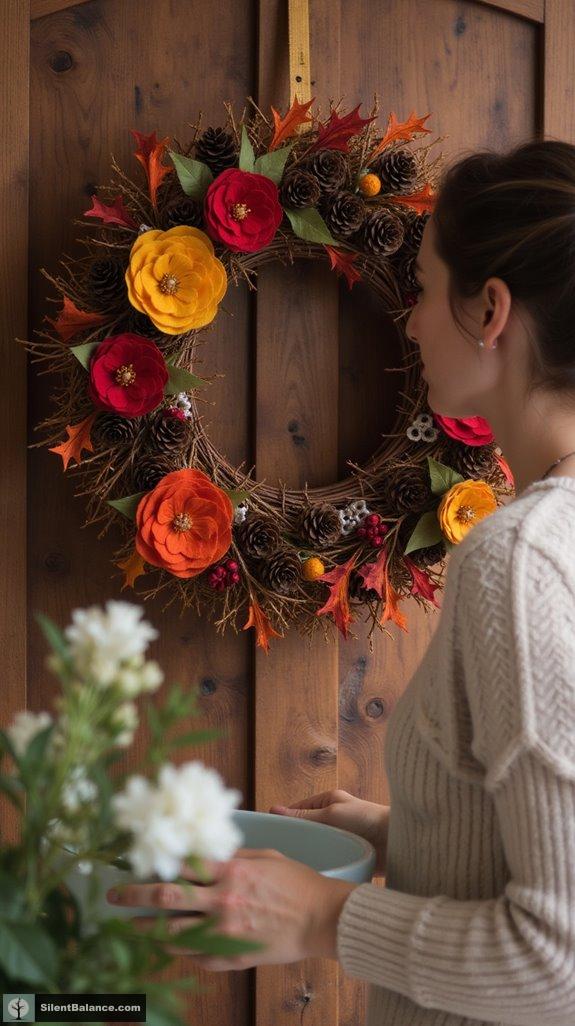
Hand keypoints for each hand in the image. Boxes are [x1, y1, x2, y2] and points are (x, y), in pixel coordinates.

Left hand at [105, 847, 357, 970]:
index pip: (180, 864)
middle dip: (134, 895)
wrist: (320, 918)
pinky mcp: (231, 956)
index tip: (134, 861)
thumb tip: (204, 853)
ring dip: (148, 929)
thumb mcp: (264, 856)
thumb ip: (231, 856)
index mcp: (229, 871)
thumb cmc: (296, 882)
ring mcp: (224, 932)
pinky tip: (169, 946)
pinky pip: (195, 956)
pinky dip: (180, 950)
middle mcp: (221, 900)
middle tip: (113, 896)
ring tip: (133, 926)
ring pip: (173, 933)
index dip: (153, 861)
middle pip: (166, 897)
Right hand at [270, 789, 389, 875]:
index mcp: (328, 802)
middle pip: (306, 831)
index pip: (298, 810)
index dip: (285, 822)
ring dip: (310, 855)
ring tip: (292, 869)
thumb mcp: (331, 814)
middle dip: (296, 841)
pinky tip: (311, 875)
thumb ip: (304, 816)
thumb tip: (273, 810)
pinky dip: (323, 864)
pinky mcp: (349, 855)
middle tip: (279, 857)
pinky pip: (330, 859)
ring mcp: (341, 838)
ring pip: (317, 847)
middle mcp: (333, 819)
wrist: (399, 842)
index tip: (269, 836)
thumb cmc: (367, 820)